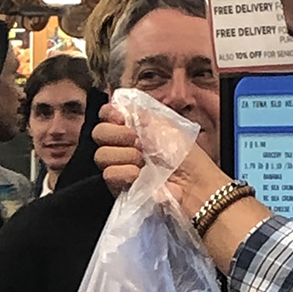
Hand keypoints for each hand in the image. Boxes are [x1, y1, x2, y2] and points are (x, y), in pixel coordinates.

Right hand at [93, 104, 231, 217]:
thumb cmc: (186, 156)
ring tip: (143, 162)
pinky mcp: (119, 187)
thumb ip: (140, 114)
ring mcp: (119, 166)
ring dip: (125, 156)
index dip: (109, 114)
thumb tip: (118, 103)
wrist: (194, 185)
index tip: (122, 119)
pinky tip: (139, 176)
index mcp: (134, 127)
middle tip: (138, 142)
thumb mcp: (166, 126)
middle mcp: (122, 145)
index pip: (107, 114)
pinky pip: (108, 174)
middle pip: (98, 132)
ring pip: (101, 155)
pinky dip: (125, 173)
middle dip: (116, 134)